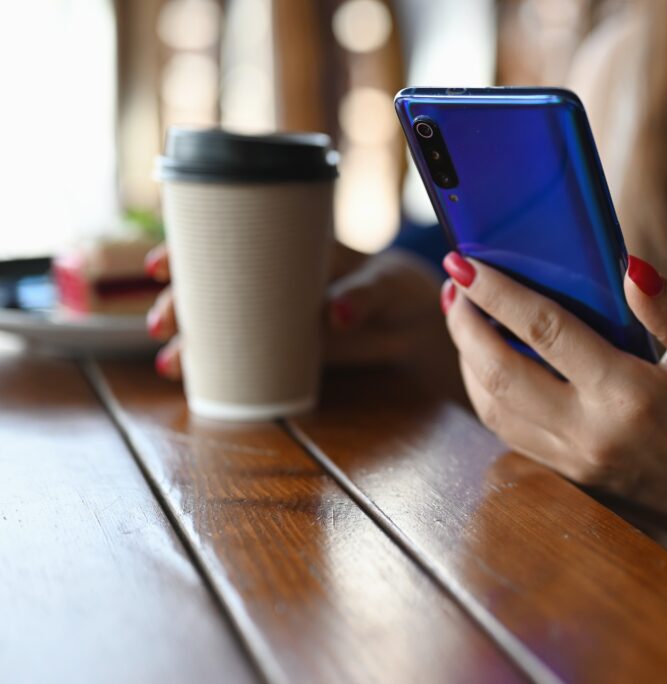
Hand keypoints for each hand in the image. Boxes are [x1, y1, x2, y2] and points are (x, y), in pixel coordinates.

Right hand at [145, 242, 461, 397]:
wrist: (417, 322)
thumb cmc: (399, 286)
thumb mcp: (385, 283)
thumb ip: (363, 295)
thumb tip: (333, 316)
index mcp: (289, 246)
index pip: (229, 237)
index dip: (187, 245)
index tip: (160, 264)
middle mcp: (272, 279)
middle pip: (211, 287)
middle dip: (178, 304)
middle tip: (160, 324)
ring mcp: (276, 316)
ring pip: (220, 325)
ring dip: (190, 342)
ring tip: (170, 364)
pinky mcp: (288, 348)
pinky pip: (244, 356)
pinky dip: (218, 368)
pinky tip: (194, 381)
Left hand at [441, 252, 666, 551]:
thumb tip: (629, 265)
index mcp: (627, 395)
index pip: (544, 332)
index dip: (498, 293)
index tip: (465, 262)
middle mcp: (589, 432)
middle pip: (499, 373)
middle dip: (464, 326)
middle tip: (453, 284)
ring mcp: (573, 460)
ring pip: (493, 408)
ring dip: (466, 361)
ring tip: (461, 317)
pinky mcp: (567, 476)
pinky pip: (508, 432)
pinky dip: (486, 394)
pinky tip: (486, 364)